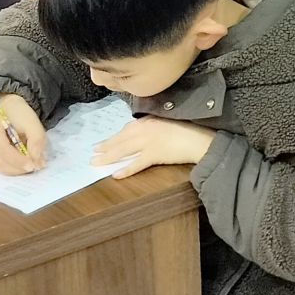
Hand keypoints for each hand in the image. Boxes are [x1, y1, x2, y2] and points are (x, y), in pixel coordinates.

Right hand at [0, 93, 47, 175]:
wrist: (9, 110)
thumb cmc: (19, 114)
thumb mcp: (32, 122)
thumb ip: (37, 140)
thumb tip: (37, 161)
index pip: (4, 151)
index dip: (19, 161)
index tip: (34, 166)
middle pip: (1, 163)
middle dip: (20, 168)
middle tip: (37, 166)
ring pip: (1, 168)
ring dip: (17, 169)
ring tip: (31, 162)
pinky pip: (0, 167)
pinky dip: (13, 168)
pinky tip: (23, 162)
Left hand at [92, 116, 212, 176]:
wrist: (200, 139)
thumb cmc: (188, 130)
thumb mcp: (168, 123)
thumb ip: (154, 127)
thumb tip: (143, 135)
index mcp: (149, 120)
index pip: (127, 129)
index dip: (114, 137)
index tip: (104, 142)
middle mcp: (146, 128)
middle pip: (121, 139)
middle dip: (106, 146)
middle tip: (93, 153)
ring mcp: (149, 141)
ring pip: (124, 150)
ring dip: (109, 157)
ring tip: (96, 163)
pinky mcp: (155, 154)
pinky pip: (137, 163)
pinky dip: (126, 169)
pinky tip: (116, 175)